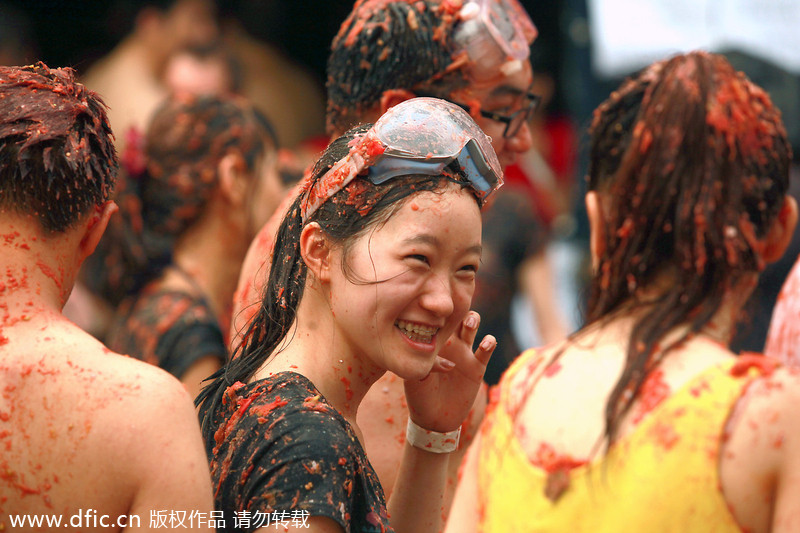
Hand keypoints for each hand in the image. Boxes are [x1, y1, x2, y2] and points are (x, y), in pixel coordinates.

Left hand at [403, 311, 495, 432]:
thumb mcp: (415, 379)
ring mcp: (464, 352)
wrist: (434, 418)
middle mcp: (448, 343)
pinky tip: (486, 343)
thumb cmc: (419, 396)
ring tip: (470, 323)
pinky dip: (489, 343)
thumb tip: (435, 355)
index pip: (435, 319)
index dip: (437, 309)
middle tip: (457, 310)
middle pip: (456, 315)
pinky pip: (486, 350)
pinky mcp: (477, 366)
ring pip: (471, 326)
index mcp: (431, 342)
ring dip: (473, 319)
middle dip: (458, 308)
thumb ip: (424, 365)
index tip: (436, 304)